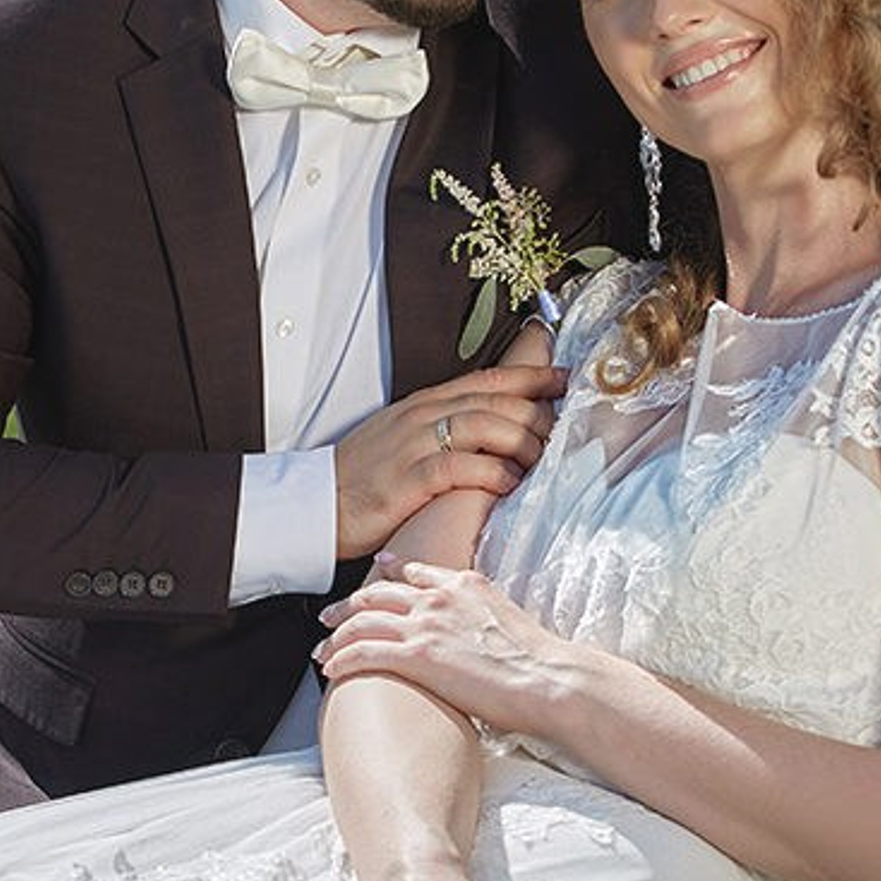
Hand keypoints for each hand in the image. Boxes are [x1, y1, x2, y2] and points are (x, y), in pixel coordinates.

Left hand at [318, 557, 564, 738]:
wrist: (547, 679)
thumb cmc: (537, 662)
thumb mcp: (507, 619)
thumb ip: (481, 615)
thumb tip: (477, 632)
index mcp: (464, 584)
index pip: (415, 572)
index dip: (387, 573)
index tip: (374, 573)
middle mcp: (439, 598)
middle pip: (377, 594)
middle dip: (347, 606)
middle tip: (328, 616)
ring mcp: (425, 625)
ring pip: (362, 622)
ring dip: (335, 636)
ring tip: (320, 649)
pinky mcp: (416, 656)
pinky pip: (362, 653)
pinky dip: (341, 659)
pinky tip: (331, 669)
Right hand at [334, 366, 563, 559]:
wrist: (316, 505)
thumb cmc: (363, 477)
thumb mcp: (404, 437)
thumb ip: (444, 426)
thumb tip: (491, 427)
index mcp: (424, 403)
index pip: (488, 378)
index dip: (531, 376)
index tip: (564, 379)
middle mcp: (422, 415)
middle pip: (495, 399)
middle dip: (537, 411)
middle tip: (560, 430)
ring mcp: (414, 445)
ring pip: (484, 425)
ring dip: (520, 441)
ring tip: (538, 460)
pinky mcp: (408, 479)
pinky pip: (461, 467)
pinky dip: (492, 473)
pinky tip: (510, 484)